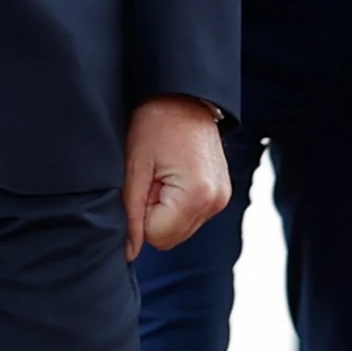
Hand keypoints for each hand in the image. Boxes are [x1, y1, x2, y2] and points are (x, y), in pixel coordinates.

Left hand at [123, 93, 232, 258]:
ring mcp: (222, 198)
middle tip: (150, 178)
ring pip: (179, 229)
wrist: (184, 98)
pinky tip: (172, 176)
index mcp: (197, 196)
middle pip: (170, 237)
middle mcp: (216, 201)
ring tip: (162, 174)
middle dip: (151, 214)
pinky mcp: (221, 194)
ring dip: (163, 209)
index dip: (139, 215)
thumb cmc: (155, 124)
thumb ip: (130, 213)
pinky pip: (189, 216)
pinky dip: (175, 204)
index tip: (142, 184)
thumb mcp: (134, 167)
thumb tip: (129, 252)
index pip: (157, 237)